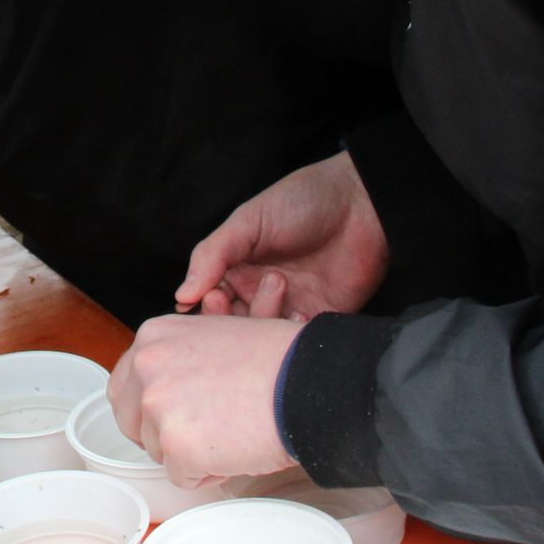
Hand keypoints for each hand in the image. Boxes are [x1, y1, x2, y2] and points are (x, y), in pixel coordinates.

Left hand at [108, 315, 300, 486]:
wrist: (308, 381)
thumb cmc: (276, 360)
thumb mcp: (212, 339)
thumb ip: (177, 362)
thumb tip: (160, 393)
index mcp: (153, 337)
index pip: (124, 388)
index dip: (149, 410)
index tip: (174, 416)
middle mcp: (147, 367)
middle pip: (132, 423)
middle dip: (164, 435)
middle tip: (205, 430)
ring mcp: (159, 407)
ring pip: (158, 452)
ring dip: (191, 453)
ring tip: (231, 432)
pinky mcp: (178, 445)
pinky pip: (183, 477)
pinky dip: (209, 473)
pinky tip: (236, 448)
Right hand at [176, 153, 388, 317]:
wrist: (361, 202)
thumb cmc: (301, 201)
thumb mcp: (248, 221)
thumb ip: (212, 255)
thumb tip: (182, 295)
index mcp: (237, 270)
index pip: (209, 303)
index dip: (207, 308)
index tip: (212, 295)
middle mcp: (260, 293)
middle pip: (234, 327)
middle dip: (231, 320)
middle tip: (235, 298)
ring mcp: (291, 307)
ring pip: (264, 338)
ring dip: (265, 320)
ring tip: (279, 284)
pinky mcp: (321, 318)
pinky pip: (299, 342)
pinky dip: (294, 336)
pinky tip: (302, 312)